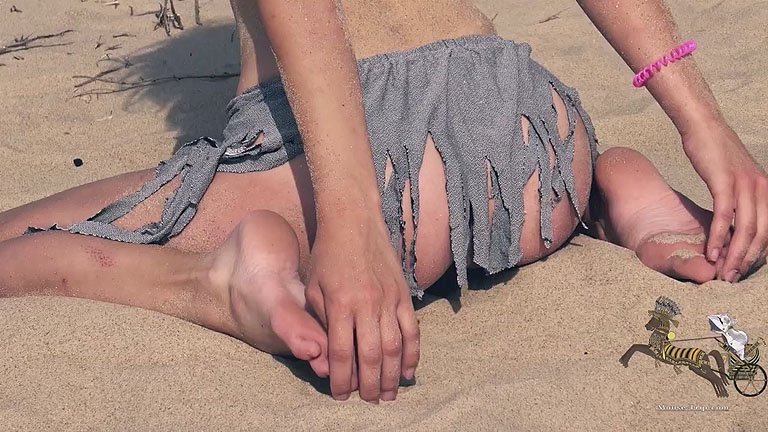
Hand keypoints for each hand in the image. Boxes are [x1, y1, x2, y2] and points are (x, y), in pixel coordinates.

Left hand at [305, 207, 419, 401]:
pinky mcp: (404, 294)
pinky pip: (412, 329)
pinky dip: (412, 352)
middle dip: (370, 384)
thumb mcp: (313, 288)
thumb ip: (321, 322)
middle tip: (369, 401)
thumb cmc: (327, 256)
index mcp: (341, 304)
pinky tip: (409, 370)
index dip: (341, 379)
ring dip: (393, 375)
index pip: (342, 352)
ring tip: (389, 394)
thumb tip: (327, 357)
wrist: (354, 221)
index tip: (340, 395)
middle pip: (372, 355)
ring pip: (395, 347)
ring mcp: (389, 299)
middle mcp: (368, 304)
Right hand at [682, 121, 767, 281]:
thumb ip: (744, 198)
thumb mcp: (739, 177)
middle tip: (732, 278)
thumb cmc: (717, 152)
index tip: (741, 270)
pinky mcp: (724, 182)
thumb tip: (739, 221)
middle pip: (761, 234)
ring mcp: (745, 184)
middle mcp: (763, 188)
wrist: (704, 127)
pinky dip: (718, 237)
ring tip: (722, 272)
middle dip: (747, 261)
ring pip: (745, 229)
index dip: (759, 255)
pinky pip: (724, 216)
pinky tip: (711, 251)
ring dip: (734, 255)